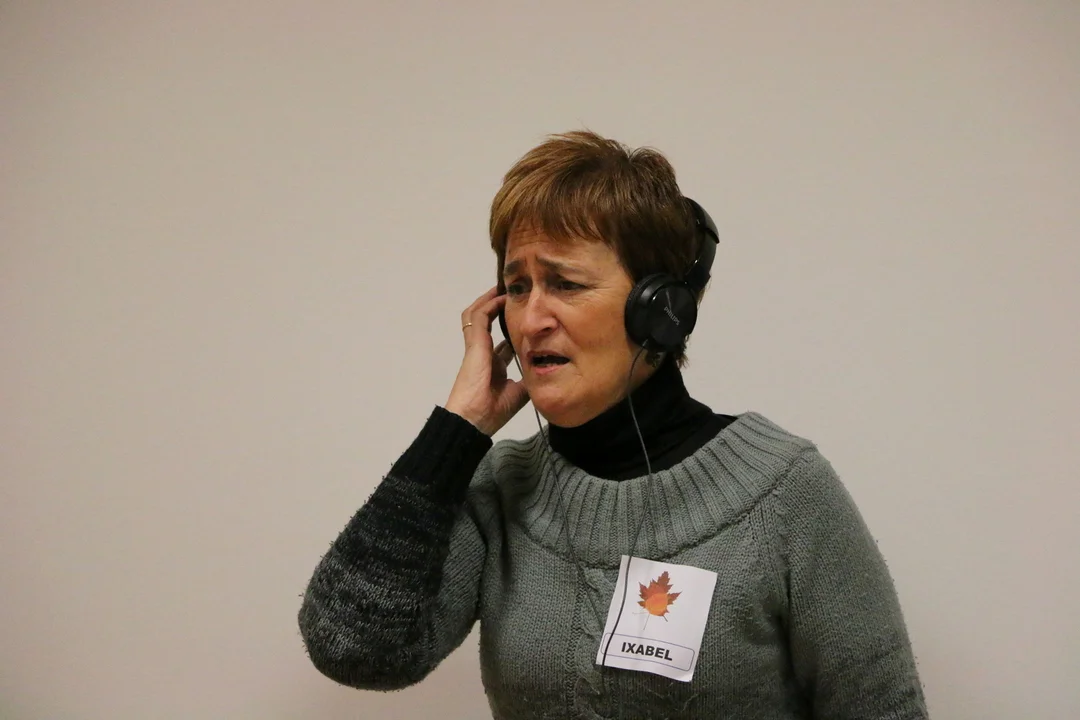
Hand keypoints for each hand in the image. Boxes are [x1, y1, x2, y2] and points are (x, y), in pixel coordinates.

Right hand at [444, 287, 528, 435]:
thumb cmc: (493, 412)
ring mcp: (476, 347)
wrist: (474, 420)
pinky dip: (488, 304)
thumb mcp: (521, 394)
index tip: (526, 322)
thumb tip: (547, 370)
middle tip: (515, 296)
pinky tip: (501, 296)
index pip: (503, 345)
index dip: (513, 332)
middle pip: (488, 324)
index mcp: (494, 368)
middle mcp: (484, 354)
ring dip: (490, 300)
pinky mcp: (474, 344)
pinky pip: (478, 317)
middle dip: (499, 309)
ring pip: (478, 315)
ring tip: (504, 287)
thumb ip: (531, 380)